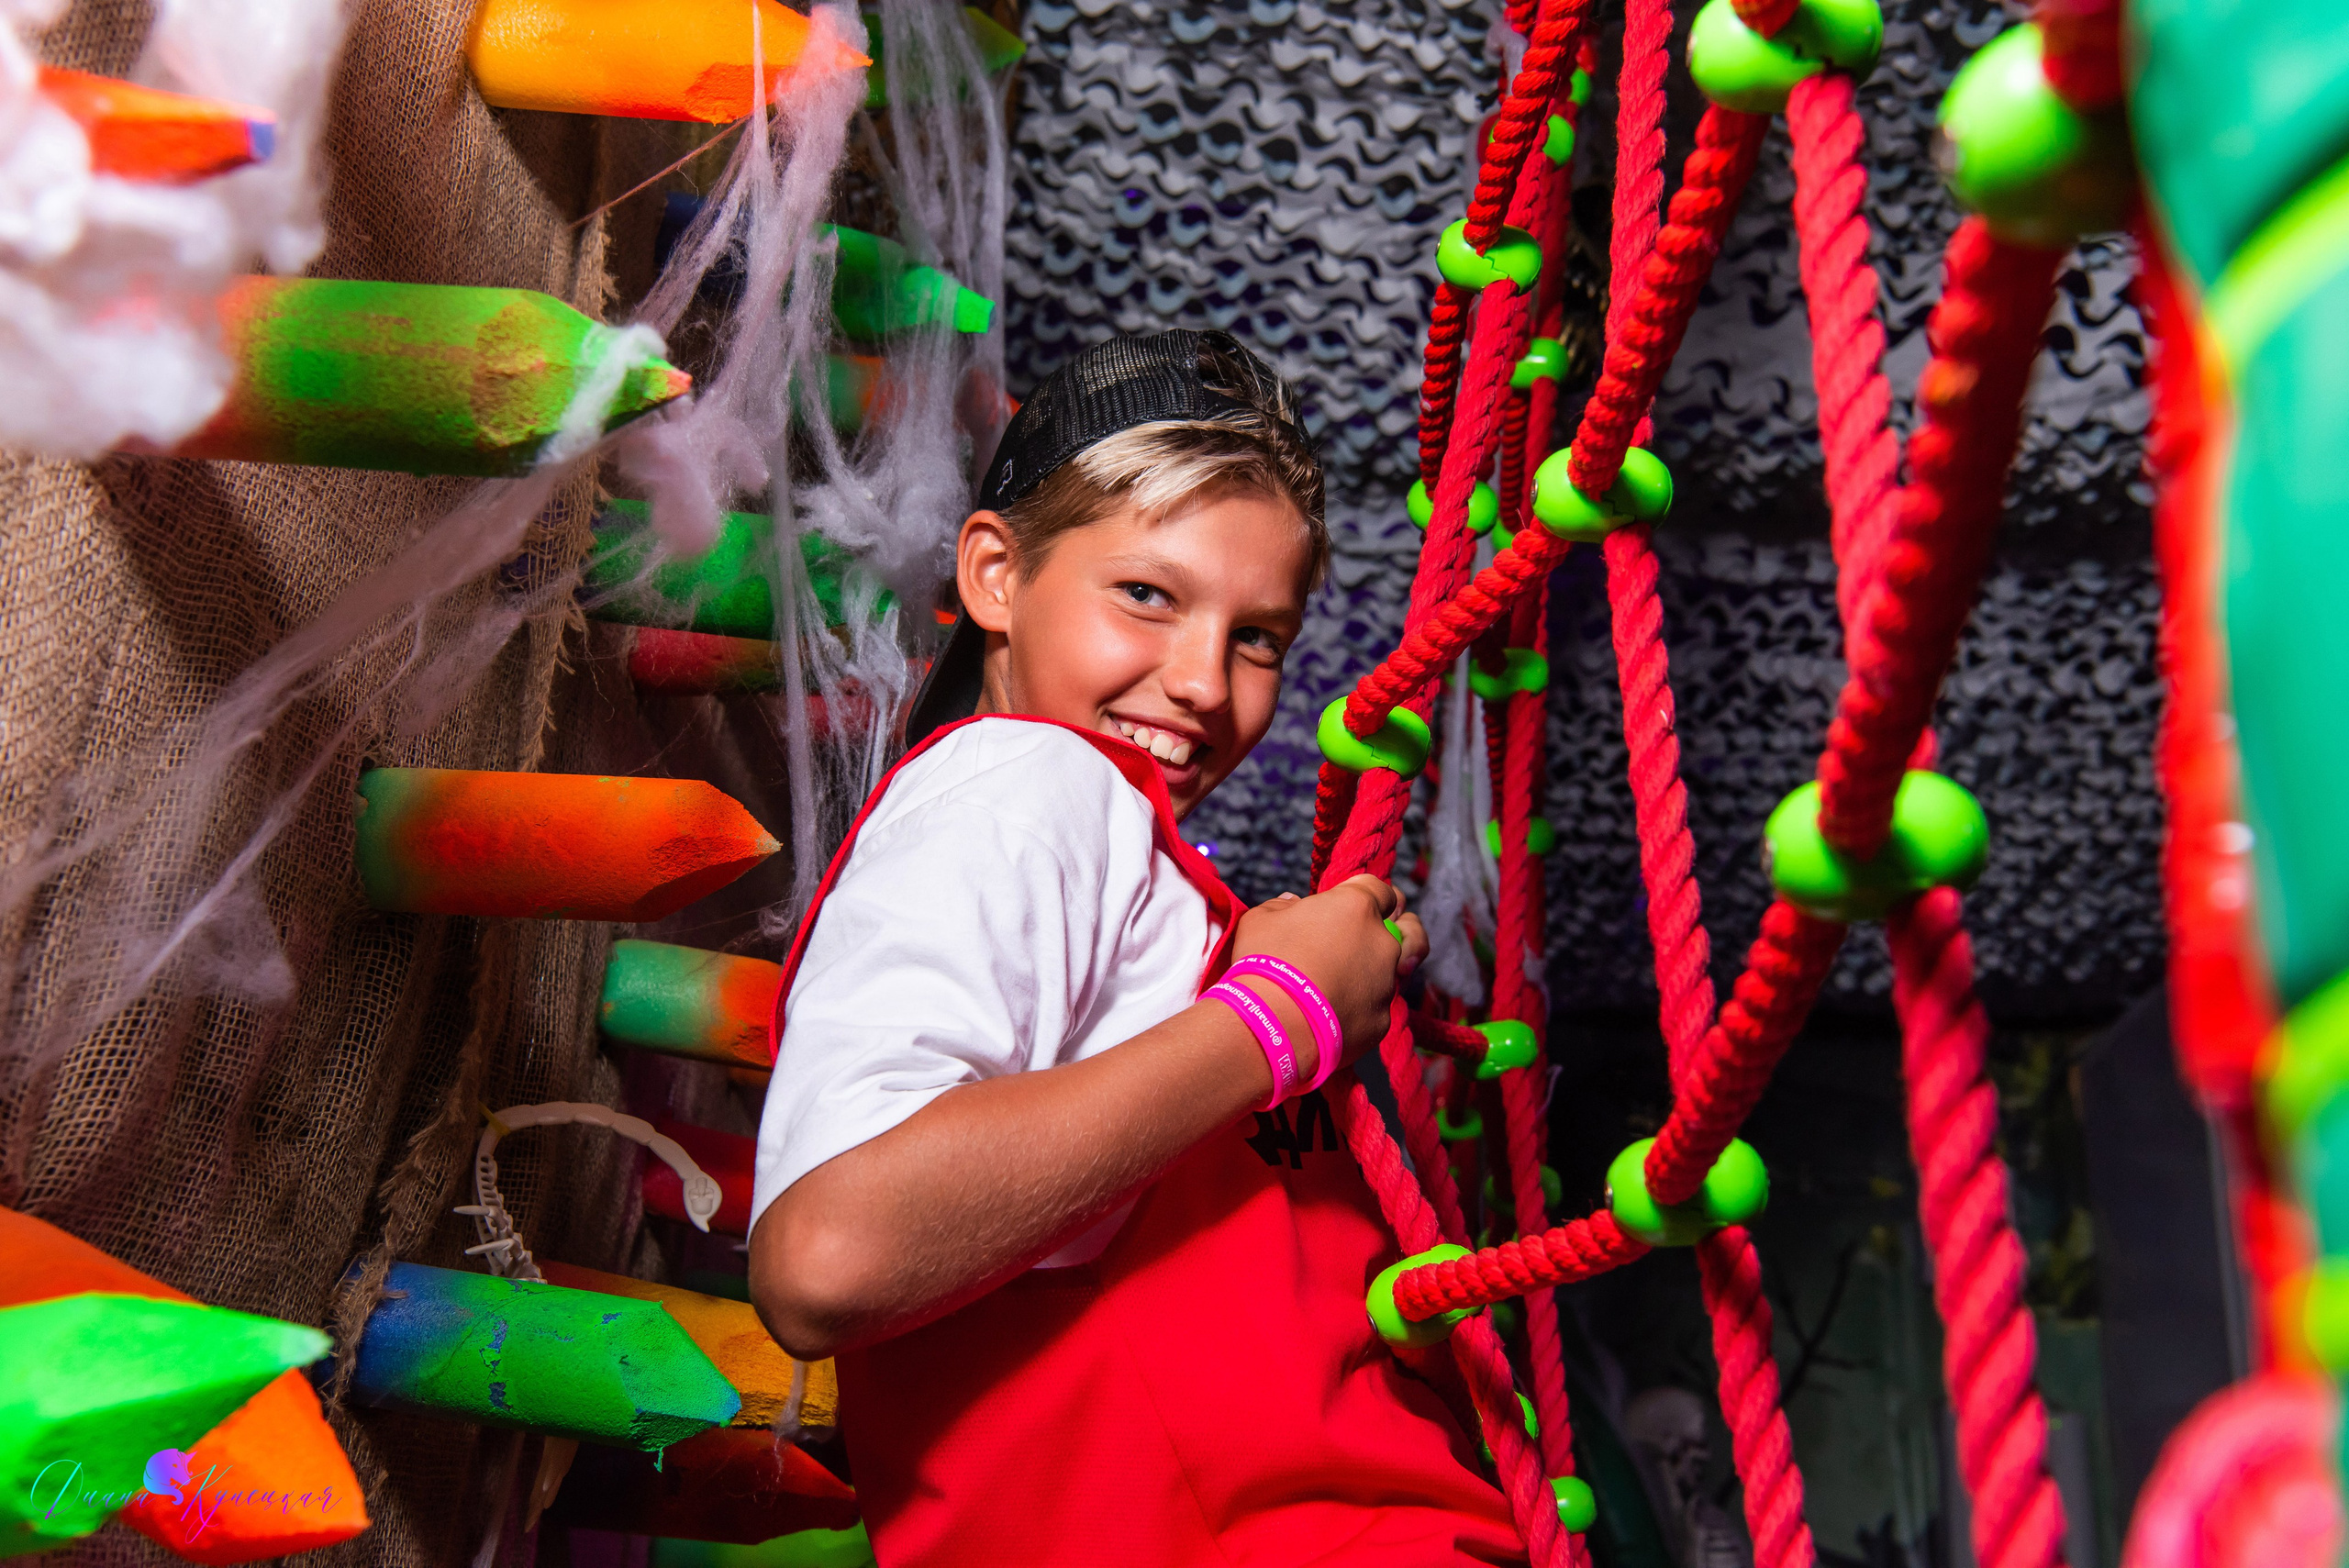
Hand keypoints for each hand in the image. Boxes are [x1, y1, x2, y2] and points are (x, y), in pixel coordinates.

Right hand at [1229, 875, 1418, 1075]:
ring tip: (1327, 990)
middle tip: (1349, 949)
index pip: (1381, 890)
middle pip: (1397, 932)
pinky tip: (1327, 1018)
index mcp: (1356, 906)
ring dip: (1364, 977)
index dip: (1366, 897)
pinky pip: (1373, 1010)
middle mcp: (1382, 941)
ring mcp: (1386, 983)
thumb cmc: (1264, 962)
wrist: (1272, 1025)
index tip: (1347, 908)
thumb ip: (1283, 906)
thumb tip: (1292, 905)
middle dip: (1376, 938)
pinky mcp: (1382, 1021)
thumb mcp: (1261, 919)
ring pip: (1385, 974)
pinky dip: (1355, 1012)